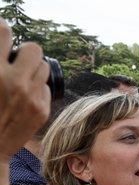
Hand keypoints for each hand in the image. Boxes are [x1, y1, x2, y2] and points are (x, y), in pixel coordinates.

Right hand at [0, 18, 49, 161]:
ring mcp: (31, 97)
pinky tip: (25, 96)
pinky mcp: (42, 110)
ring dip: (33, 69)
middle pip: (34, 48)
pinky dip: (38, 88)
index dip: (2, 32)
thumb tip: (2, 49)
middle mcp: (13, 82)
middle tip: (16, 61)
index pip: (3, 32)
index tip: (2, 38)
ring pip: (44, 67)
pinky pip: (46, 87)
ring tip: (21, 78)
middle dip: (25, 52)